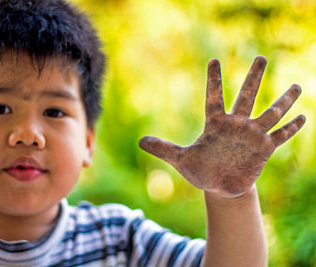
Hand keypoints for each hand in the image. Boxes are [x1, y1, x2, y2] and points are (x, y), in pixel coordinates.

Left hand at [139, 56, 304, 197]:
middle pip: (246, 97)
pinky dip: (290, 128)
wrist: (219, 186)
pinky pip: (280, 136)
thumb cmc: (200, 170)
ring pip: (269, 113)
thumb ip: (163, 149)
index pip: (213, 97)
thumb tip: (140, 141)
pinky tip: (303, 116)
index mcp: (214, 124)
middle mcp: (235, 125)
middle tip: (261, 58)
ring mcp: (251, 136)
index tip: (213, 60)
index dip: (214, 80)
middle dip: (253, 78)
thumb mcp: (181, 160)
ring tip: (297, 86)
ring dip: (282, 101)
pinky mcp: (263, 150)